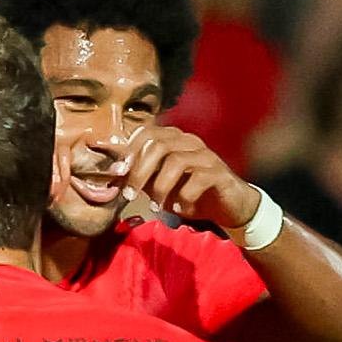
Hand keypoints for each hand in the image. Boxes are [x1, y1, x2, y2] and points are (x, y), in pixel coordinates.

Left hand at [119, 127, 260, 228]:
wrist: (228, 207)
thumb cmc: (190, 194)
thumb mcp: (158, 186)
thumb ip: (139, 176)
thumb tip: (113, 172)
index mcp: (173, 139)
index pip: (145, 133)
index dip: (128, 151)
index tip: (117, 174)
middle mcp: (189, 142)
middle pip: (158, 145)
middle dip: (139, 172)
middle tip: (130, 194)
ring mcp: (206, 156)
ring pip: (176, 161)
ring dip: (160, 187)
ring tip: (155, 206)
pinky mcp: (219, 173)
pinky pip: (198, 178)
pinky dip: (184, 195)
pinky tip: (179, 207)